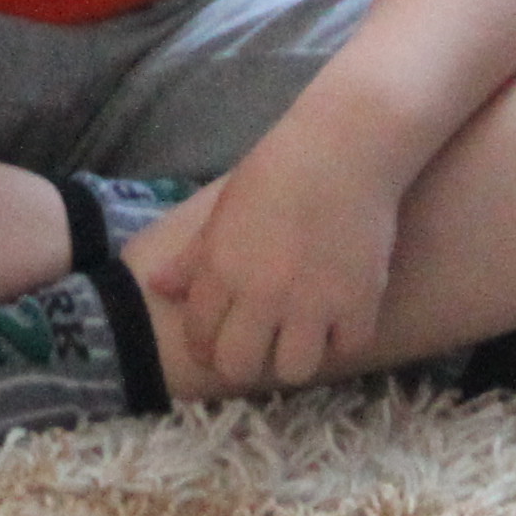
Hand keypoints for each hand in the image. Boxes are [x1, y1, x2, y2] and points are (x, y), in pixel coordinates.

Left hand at [131, 142, 403, 393]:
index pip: (200, 337)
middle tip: (257, 346)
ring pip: (293, 370)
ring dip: (294, 356)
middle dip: (243, 363)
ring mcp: (312, 302)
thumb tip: (156, 286)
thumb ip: (192, 256)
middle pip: (239, 367)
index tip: (219, 342)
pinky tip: (338, 318)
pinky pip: (347, 347)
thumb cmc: (279, 169)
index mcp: (221, 268)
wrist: (346, 146)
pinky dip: (343, 337)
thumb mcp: (224, 209)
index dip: (206, 347)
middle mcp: (262, 293)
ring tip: (300, 336)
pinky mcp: (358, 301)